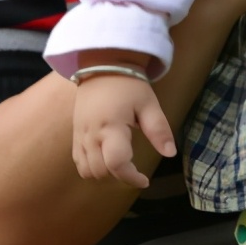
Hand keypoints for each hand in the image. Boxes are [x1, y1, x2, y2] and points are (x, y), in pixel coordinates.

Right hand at [72, 71, 175, 188]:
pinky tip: (105, 159)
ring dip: (105, 174)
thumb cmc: (129, 84)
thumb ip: (159, 129)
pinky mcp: (75, 134)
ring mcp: (80, 135)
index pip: (117, 163)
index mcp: (111, 127)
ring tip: (121, 164)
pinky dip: (91, 168)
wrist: (102, 65)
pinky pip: (78, 162)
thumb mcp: (149, 104)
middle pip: (101, 172)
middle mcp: (92, 135)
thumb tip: (170, 153)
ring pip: (87, 171)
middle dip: (120, 176)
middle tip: (135, 168)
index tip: (145, 179)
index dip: (131, 177)